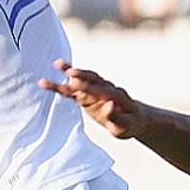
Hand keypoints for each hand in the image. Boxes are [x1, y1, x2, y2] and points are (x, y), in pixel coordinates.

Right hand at [38, 60, 152, 138]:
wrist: (134, 117)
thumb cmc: (129, 124)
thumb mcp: (124, 126)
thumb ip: (116, 117)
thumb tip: (109, 104)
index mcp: (115, 97)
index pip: (99, 90)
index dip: (87, 87)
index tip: (75, 83)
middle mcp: (106, 89)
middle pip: (91, 80)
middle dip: (80, 75)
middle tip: (68, 72)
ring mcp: (98, 90)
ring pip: (84, 78)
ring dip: (72, 71)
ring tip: (57, 63)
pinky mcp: (90, 95)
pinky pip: (77, 88)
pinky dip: (66, 81)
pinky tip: (56, 71)